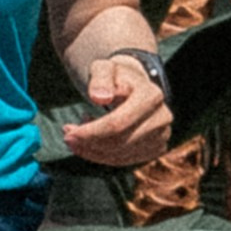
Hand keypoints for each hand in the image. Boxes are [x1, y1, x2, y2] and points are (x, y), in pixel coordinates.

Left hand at [61, 51, 172, 167]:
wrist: (132, 86)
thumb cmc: (114, 77)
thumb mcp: (103, 69)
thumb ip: (100, 79)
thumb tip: (99, 98)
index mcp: (151, 96)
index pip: (117, 124)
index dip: (90, 132)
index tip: (67, 131)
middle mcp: (162, 117)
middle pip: (119, 142)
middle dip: (88, 143)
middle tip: (67, 135)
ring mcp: (162, 135)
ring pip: (120, 155)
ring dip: (91, 151)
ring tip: (75, 137)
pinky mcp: (156, 149)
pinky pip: (124, 160)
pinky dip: (101, 156)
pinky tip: (89, 143)